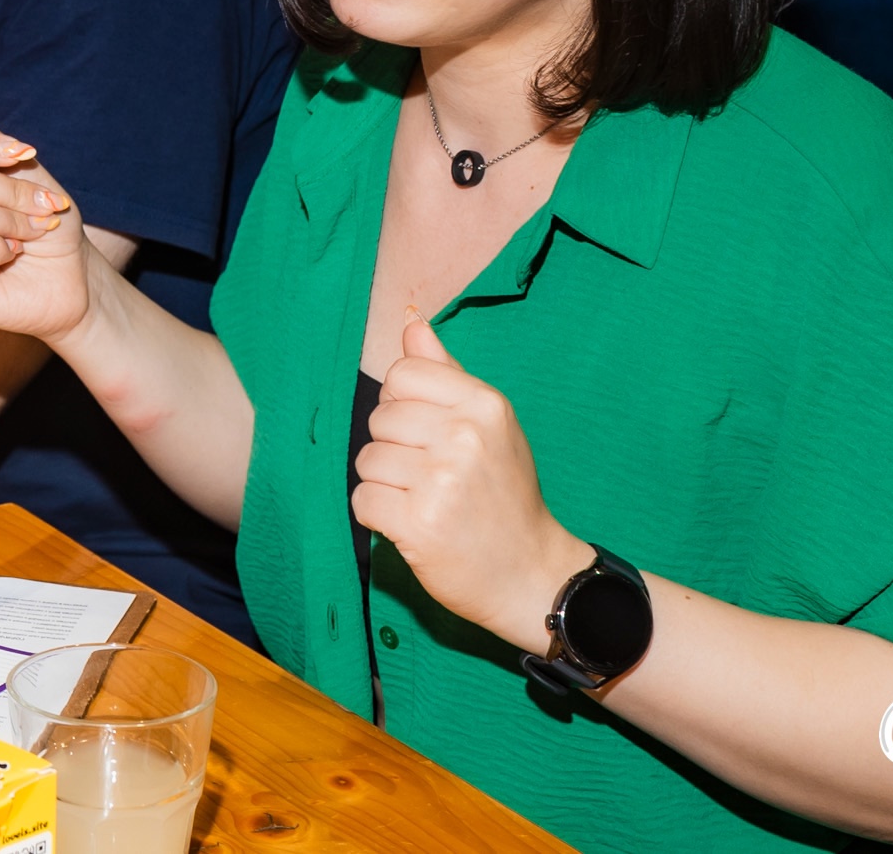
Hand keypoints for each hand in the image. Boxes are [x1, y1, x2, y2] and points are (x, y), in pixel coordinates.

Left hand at [351, 318, 591, 654]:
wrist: (529, 573)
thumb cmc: (504, 493)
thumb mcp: (489, 423)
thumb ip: (445, 372)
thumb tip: (411, 319)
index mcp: (484, 404)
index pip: (402, 373)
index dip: (403, 404)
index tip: (429, 434)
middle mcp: (465, 436)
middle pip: (380, 416)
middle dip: (394, 447)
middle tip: (431, 477)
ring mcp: (441, 481)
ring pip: (367, 460)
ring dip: (384, 484)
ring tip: (423, 500)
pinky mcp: (419, 524)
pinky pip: (363, 501)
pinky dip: (377, 516)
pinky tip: (410, 524)